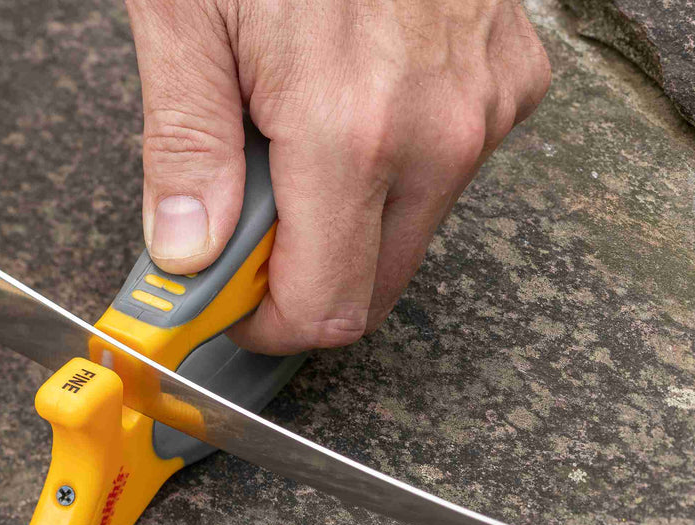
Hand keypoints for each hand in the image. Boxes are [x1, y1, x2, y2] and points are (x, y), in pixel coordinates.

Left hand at [127, 0, 549, 353]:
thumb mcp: (187, 20)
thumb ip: (185, 150)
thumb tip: (187, 252)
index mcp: (350, 130)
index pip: (326, 306)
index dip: (268, 324)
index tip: (230, 308)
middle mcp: (437, 131)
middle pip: (374, 287)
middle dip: (303, 281)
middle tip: (247, 227)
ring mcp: (484, 106)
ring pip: (409, 232)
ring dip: (344, 220)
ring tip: (292, 140)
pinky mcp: (508, 80)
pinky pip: (447, 168)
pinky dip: (392, 165)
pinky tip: (354, 104)